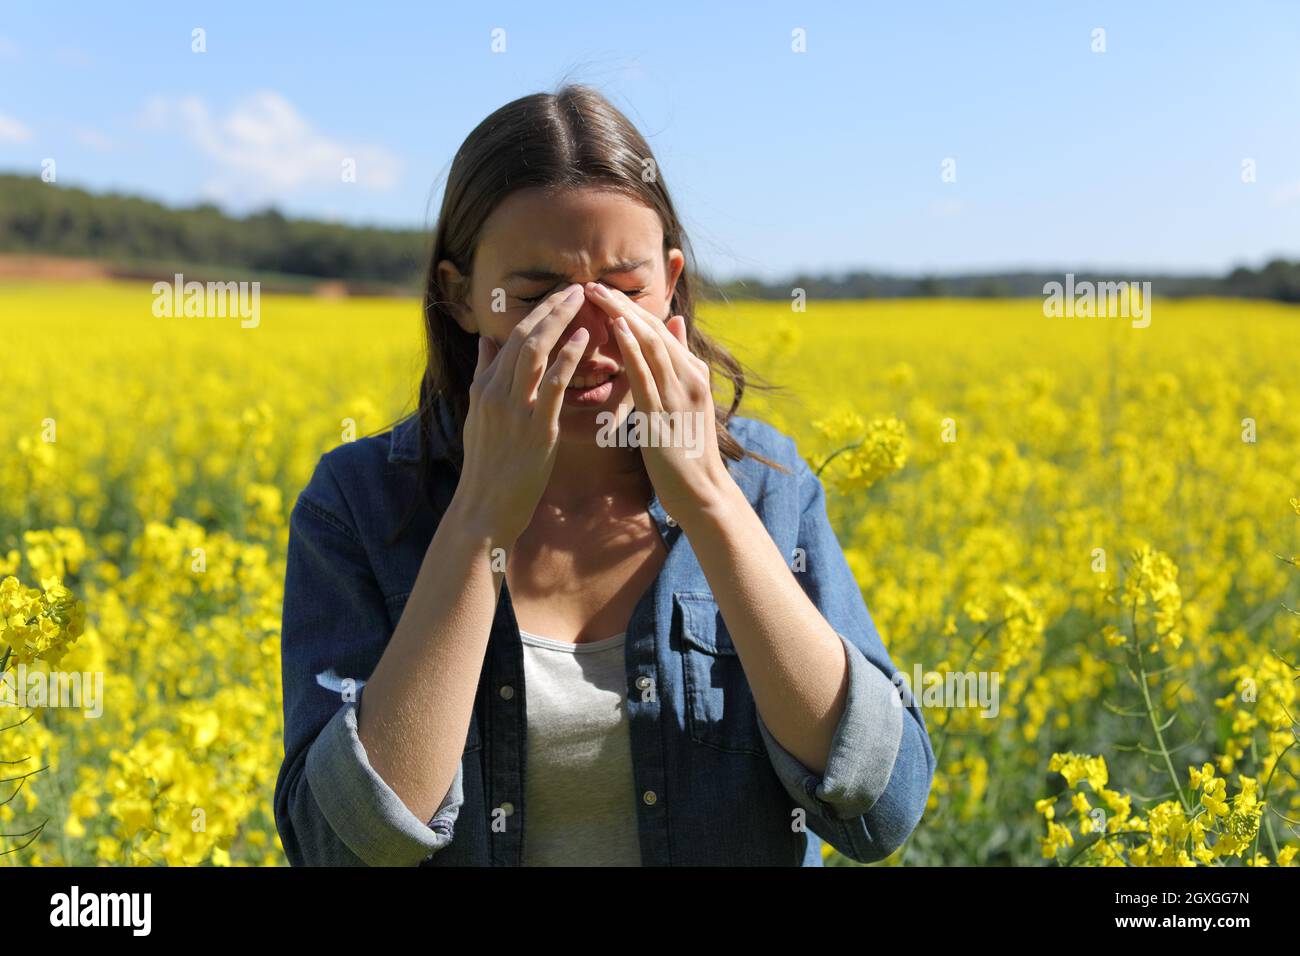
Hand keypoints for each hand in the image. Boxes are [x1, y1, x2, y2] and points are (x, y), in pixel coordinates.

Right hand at [450, 284, 589, 545]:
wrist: (484, 508)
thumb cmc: (488, 466)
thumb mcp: (478, 415)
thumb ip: (483, 375)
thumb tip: (487, 340)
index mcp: (484, 388)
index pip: (511, 338)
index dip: (537, 313)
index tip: (559, 295)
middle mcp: (495, 392)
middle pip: (524, 337)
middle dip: (551, 308)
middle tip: (576, 287)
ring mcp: (514, 409)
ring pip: (535, 352)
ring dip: (559, 321)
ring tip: (582, 300)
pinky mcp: (535, 428)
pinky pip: (553, 384)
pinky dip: (567, 357)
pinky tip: (583, 338)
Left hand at [583, 281, 734, 524]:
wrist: (703, 492)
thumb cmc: (688, 452)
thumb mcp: (686, 402)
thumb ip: (678, 363)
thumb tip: (674, 323)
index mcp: (693, 374)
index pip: (660, 331)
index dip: (632, 308)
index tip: (605, 290)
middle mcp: (689, 378)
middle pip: (654, 330)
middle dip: (623, 305)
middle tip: (594, 283)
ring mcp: (679, 395)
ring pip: (651, 345)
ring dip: (623, 316)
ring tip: (599, 295)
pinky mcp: (665, 416)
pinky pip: (646, 375)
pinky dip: (631, 348)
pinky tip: (615, 328)